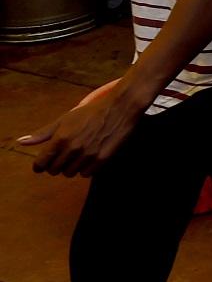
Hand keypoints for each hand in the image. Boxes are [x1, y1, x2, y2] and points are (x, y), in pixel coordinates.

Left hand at [20, 79, 144, 176]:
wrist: (120, 107)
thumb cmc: (91, 112)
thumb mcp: (64, 119)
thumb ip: (43, 133)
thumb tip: (22, 142)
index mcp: (60, 138)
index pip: (41, 163)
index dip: (41, 165)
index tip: (44, 163)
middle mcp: (72, 148)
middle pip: (55, 170)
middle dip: (57, 165)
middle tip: (64, 156)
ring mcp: (88, 155)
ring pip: (70, 173)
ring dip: (72, 167)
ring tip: (78, 156)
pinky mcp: (102, 159)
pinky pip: (87, 174)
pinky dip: (86, 168)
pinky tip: (89, 157)